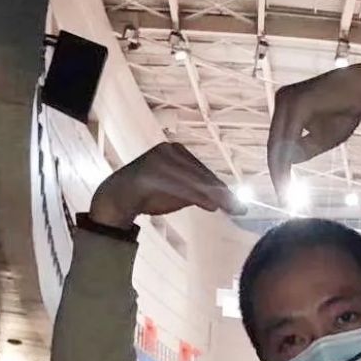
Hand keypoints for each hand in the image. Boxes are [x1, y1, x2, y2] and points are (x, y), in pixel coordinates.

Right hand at [88, 143, 242, 230]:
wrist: (119, 195)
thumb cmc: (151, 193)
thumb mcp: (179, 193)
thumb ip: (197, 193)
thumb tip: (220, 202)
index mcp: (177, 152)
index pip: (204, 173)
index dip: (223, 190)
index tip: (239, 205)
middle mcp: (169, 151)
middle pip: (202, 175)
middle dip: (223, 194)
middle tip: (241, 209)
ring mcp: (159, 159)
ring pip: (193, 180)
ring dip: (214, 195)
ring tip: (231, 207)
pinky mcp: (150, 172)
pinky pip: (177, 185)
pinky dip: (195, 195)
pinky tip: (211, 205)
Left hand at [267, 64, 360, 202]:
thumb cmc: (345, 112)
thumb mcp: (321, 138)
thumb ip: (304, 149)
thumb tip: (289, 162)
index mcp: (286, 107)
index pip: (277, 141)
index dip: (278, 167)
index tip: (282, 189)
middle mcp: (282, 101)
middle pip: (273, 143)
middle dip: (276, 172)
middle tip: (281, 197)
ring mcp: (287, 101)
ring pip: (277, 143)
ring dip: (279, 170)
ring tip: (284, 192)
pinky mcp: (296, 104)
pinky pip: (287, 138)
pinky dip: (285, 159)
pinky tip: (287, 176)